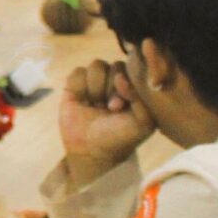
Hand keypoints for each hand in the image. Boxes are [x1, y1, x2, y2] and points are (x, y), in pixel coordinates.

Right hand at [59, 58, 154, 178]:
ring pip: (96, 65)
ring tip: (96, 106)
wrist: (92, 152)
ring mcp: (95, 82)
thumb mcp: (143, 123)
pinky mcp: (74, 86)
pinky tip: (82, 102)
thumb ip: (141, 98)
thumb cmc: (120, 138)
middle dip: (112, 88)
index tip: (123, 105)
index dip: (128, 83)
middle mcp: (115, 81)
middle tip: (110, 108)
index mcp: (133, 88)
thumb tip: (120, 78)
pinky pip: (78, 72)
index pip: (134, 69)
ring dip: (96, 87)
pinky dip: (80, 86)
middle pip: (114, 65)